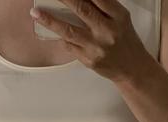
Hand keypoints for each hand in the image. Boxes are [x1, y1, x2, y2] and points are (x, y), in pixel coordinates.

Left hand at [30, 0, 148, 82]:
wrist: (131, 68)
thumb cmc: (124, 39)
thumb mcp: (120, 18)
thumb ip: (103, 6)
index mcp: (118, 16)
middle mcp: (107, 31)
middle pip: (82, 9)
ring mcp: (97, 47)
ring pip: (69, 31)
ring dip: (50, 20)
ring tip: (35, 13)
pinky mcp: (89, 60)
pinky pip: (70, 46)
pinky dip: (61, 37)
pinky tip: (52, 31)